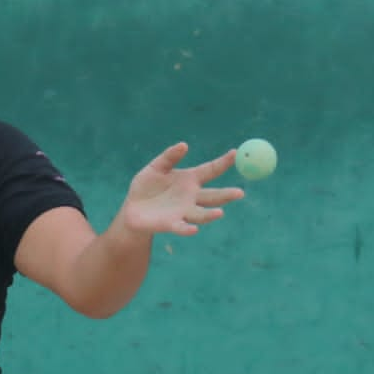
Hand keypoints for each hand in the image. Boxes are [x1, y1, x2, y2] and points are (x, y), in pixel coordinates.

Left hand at [116, 142, 243, 236]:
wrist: (132, 209)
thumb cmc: (145, 186)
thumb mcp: (156, 167)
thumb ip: (169, 157)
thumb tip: (184, 145)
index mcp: (190, 179)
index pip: (211, 170)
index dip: (223, 162)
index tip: (235, 153)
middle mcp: (191, 197)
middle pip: (213, 196)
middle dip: (227, 195)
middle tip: (240, 193)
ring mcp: (183, 212)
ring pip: (201, 214)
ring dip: (210, 214)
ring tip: (219, 213)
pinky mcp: (171, 224)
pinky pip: (182, 227)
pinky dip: (187, 229)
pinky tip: (193, 229)